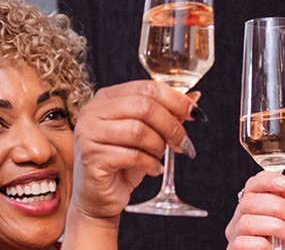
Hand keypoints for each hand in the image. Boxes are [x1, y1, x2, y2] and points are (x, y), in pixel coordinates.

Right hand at [71, 81, 195, 221]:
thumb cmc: (122, 163)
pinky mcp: (92, 158)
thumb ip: (167, 114)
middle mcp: (93, 111)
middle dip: (171, 126)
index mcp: (107, 97)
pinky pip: (132, 156)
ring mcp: (89, 134)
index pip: (147, 87)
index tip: (195, 114)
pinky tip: (153, 169)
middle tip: (183, 144)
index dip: (176, 100)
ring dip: (159, 146)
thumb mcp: (148, 134)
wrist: (99, 196)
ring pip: (139, 131)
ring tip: (161, 157)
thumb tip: (194, 97)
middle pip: (144, 107)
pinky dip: (151, 164)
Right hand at [224, 171, 284, 249]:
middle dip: (277, 207)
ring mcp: (235, 237)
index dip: (267, 179)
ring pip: (246, 222)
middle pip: (248, 201)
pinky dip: (262, 244)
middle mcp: (240, 220)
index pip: (252, 185)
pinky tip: (272, 248)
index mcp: (254, 208)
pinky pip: (243, 243)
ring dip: (275, 227)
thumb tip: (283, 182)